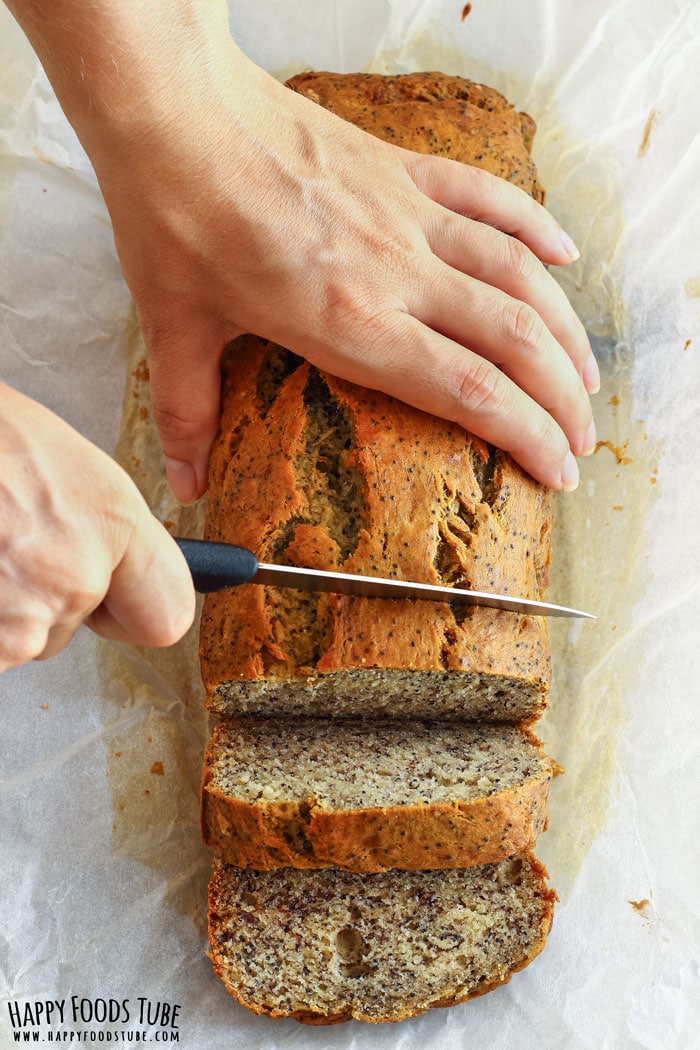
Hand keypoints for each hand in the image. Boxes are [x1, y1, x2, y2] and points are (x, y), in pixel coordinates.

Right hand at [0, 384, 194, 673]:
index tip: (113, 604)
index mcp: (112, 524)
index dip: (132, 610)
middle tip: (4, 539)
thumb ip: (108, 536)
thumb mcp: (70, 468)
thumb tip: (124, 586)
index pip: (167, 616)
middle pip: (70, 631)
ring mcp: (20, 620)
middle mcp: (76, 577)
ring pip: (20, 643)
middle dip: (39, 599)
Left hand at [86, 46, 595, 499]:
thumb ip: (189, 416)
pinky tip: (564, 255)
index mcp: (351, 322)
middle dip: (562, 400)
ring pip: (519, 275)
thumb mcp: (176, 329)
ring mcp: (409, 216)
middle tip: (581, 441)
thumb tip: (183, 487)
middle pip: (514, 341)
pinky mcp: (404, 171)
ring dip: (564, 330)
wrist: (175, 109)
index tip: (556, 470)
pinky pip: (492, 198)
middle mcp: (397, 272)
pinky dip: (536, 229)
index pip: (469, 390)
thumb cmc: (174, 216)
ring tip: (585, 377)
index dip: (526, 435)